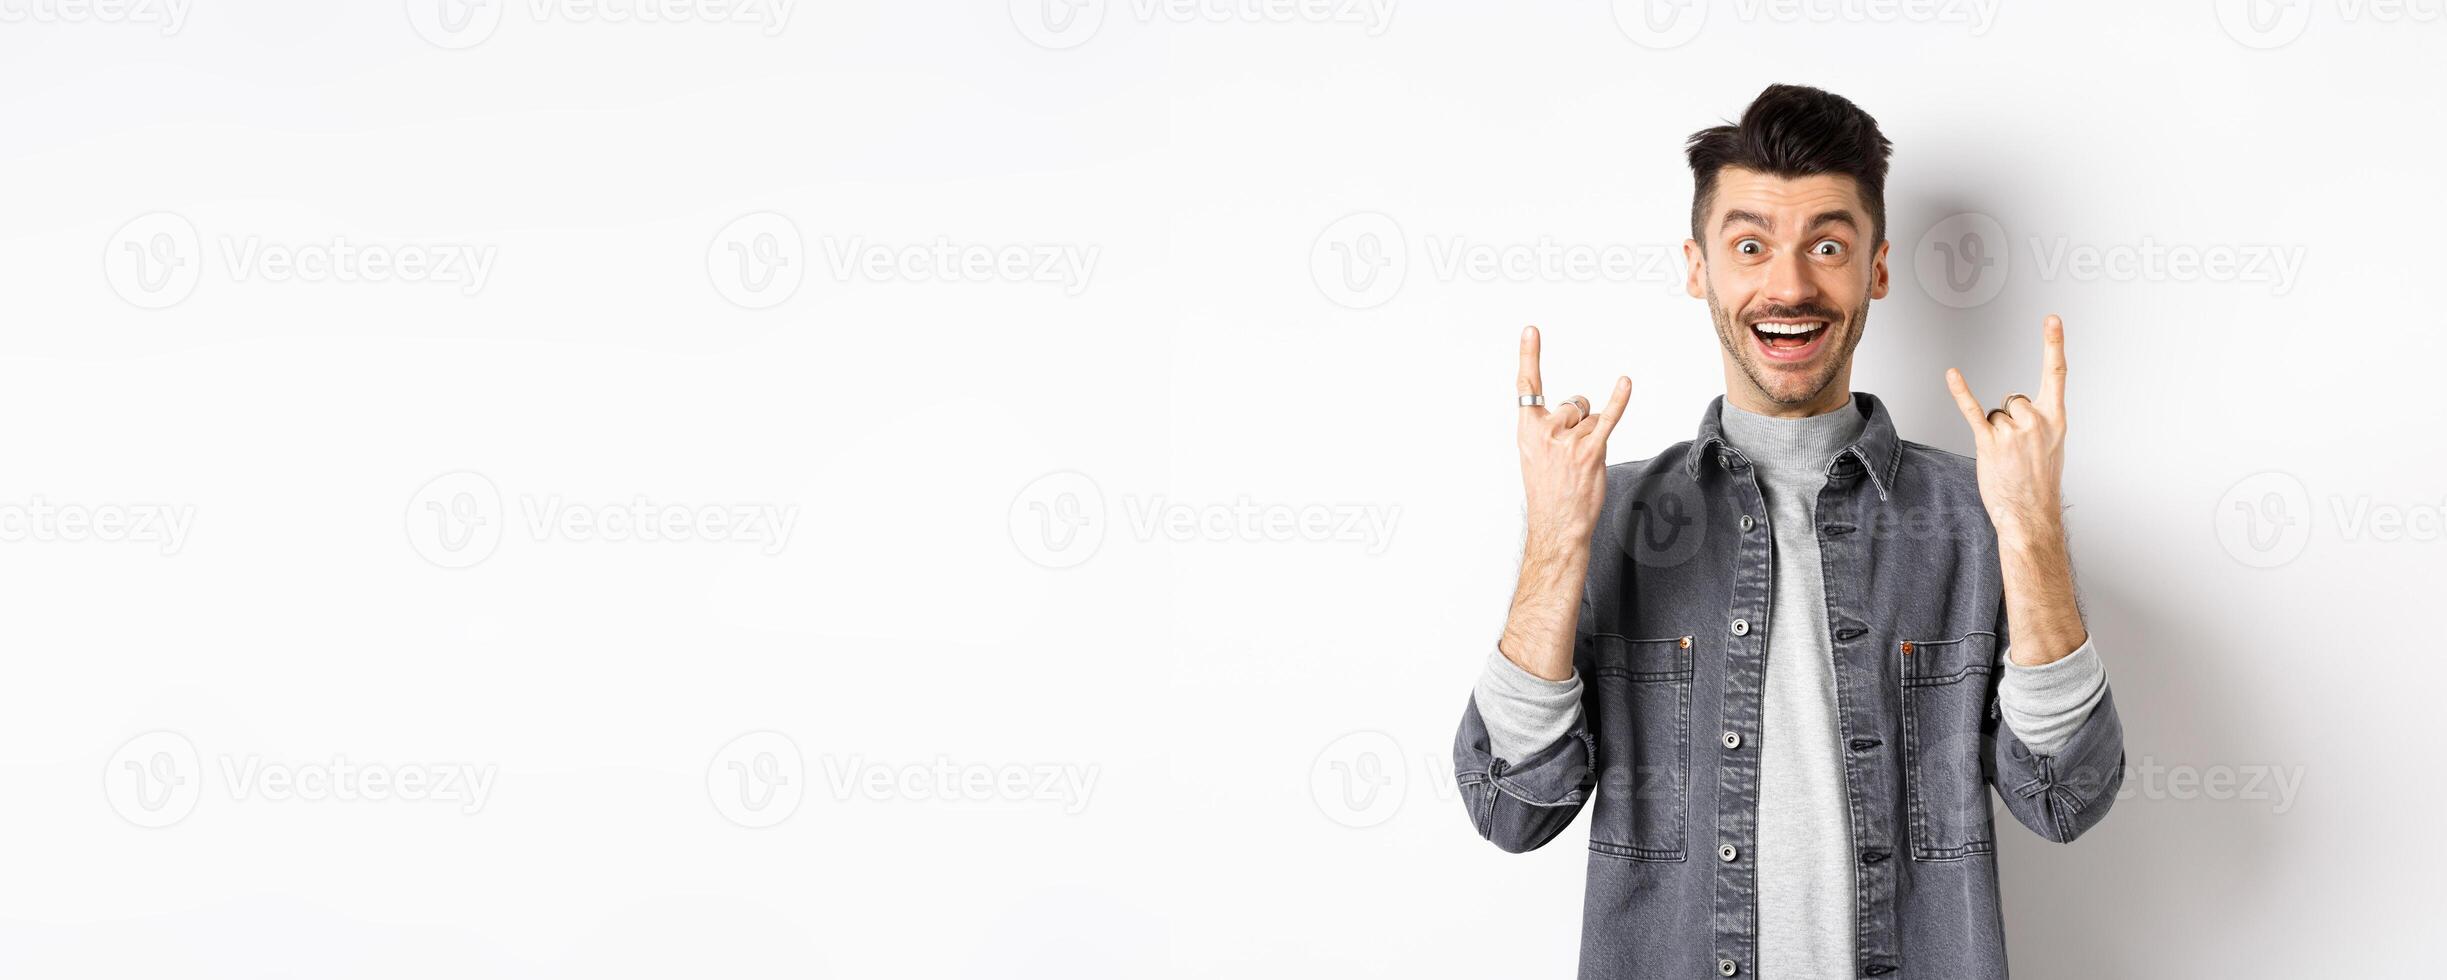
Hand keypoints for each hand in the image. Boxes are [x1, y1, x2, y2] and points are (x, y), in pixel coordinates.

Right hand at [1517, 325, 1631, 554]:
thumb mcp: (1534, 455)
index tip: (1531, 330)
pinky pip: (1607, 419)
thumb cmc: (1548, 491)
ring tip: (1580, 464)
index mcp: (1527, 431)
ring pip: (1591, 417)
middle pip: (1574, 403)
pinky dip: (1618, 401)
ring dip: (1592, 435)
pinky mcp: (1591, 452)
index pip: (1527, 387)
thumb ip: (1549, 427)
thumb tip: (1581, 409)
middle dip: (1579, 421)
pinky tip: (1624, 383)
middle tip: (1569, 454)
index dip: (1529, 356)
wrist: (1557, 526)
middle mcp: (1545, 432)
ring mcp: (1568, 441)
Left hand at [1944, 314, 2069, 545]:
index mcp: (2056, 420)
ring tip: (2006, 459)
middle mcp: (2036, 421)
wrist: (2031, 515)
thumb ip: (2040, 421)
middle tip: (2017, 450)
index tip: (2051, 320)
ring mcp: (2013, 432)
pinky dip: (1961, 393)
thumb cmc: (2040, 483)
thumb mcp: (2053, 447)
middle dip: (2009, 422)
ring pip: (1994, 415)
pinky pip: (1973, 411)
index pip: (2056, 374)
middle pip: (2012, 400)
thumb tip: (2018, 409)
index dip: (2054, 344)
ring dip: (1995, 434)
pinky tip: (1952, 374)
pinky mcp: (1989, 443)